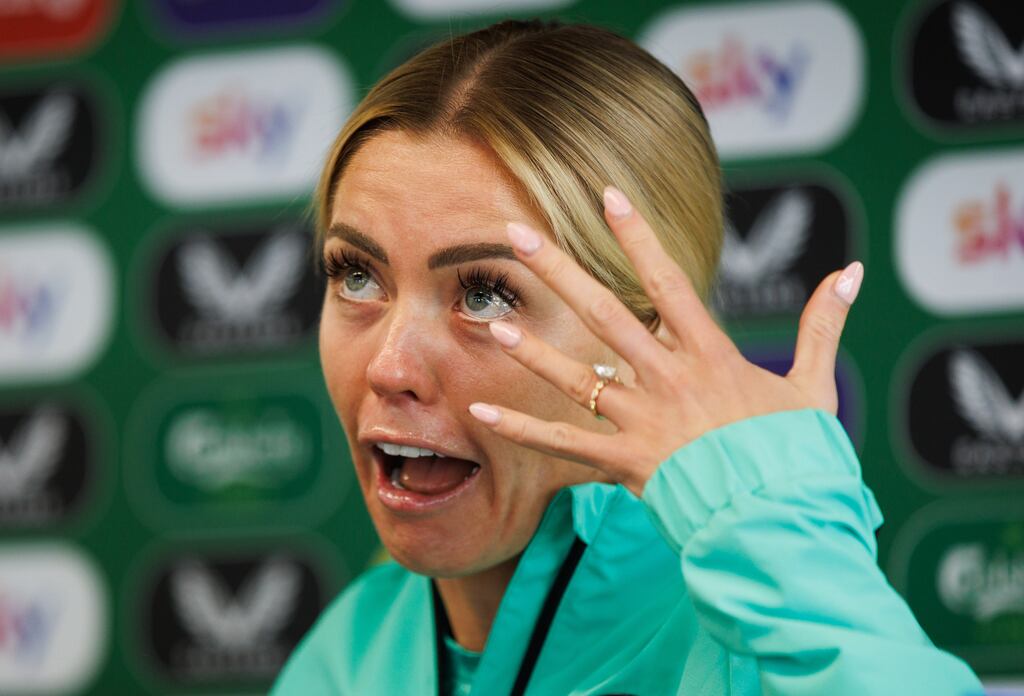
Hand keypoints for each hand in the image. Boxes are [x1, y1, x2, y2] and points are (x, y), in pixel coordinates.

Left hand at [467, 186, 863, 497]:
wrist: (780, 520)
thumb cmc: (795, 455)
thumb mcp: (815, 386)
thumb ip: (824, 325)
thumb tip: (851, 271)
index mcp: (710, 355)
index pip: (667, 281)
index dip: (637, 236)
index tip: (608, 196)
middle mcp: (668, 379)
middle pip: (605, 315)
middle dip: (560, 271)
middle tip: (516, 234)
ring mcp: (642, 421)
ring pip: (576, 378)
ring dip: (532, 350)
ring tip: (493, 321)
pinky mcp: (624, 463)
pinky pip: (563, 445)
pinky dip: (522, 430)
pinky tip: (482, 410)